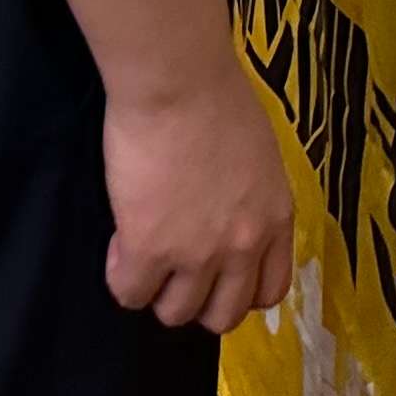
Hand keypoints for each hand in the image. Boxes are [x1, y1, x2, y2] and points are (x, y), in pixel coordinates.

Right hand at [103, 60, 295, 334]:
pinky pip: (130, 293)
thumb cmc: (216, 97)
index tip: (216, 274)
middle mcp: (243, 246)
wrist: (179, 80)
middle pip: (222, 315)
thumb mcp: (257, 156)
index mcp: (275, 219)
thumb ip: (250, 197)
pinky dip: (121, 275)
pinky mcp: (149, 249)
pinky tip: (120, 242)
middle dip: (197, 299)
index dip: (238, 290)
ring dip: (157, 290)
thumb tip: (228, 213)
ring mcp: (197, 254)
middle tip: (175, 269)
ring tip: (144, 253)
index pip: (270, 291)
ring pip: (175, 313)